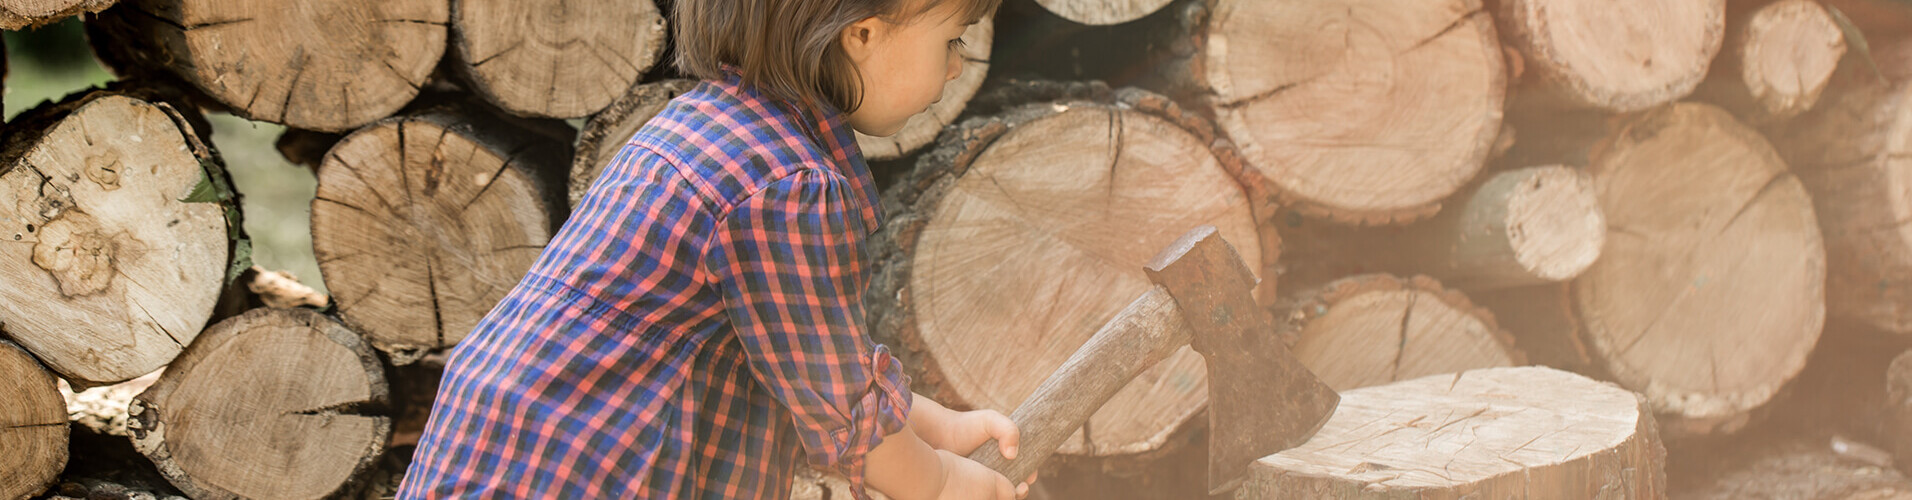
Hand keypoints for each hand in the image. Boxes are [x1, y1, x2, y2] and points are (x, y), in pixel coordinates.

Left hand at [911, 398, 1037, 490]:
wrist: (938, 434)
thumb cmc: (965, 425)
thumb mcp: (990, 420)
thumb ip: (1008, 430)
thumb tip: (1012, 454)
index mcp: (1007, 452)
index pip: (1027, 467)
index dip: (1030, 474)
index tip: (1028, 479)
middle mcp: (998, 467)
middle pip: (1016, 484)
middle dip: (1021, 490)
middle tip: (1019, 489)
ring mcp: (985, 479)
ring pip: (1001, 494)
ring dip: (1007, 496)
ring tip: (1007, 494)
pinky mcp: (972, 488)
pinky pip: (984, 496)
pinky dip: (989, 497)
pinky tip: (987, 495)